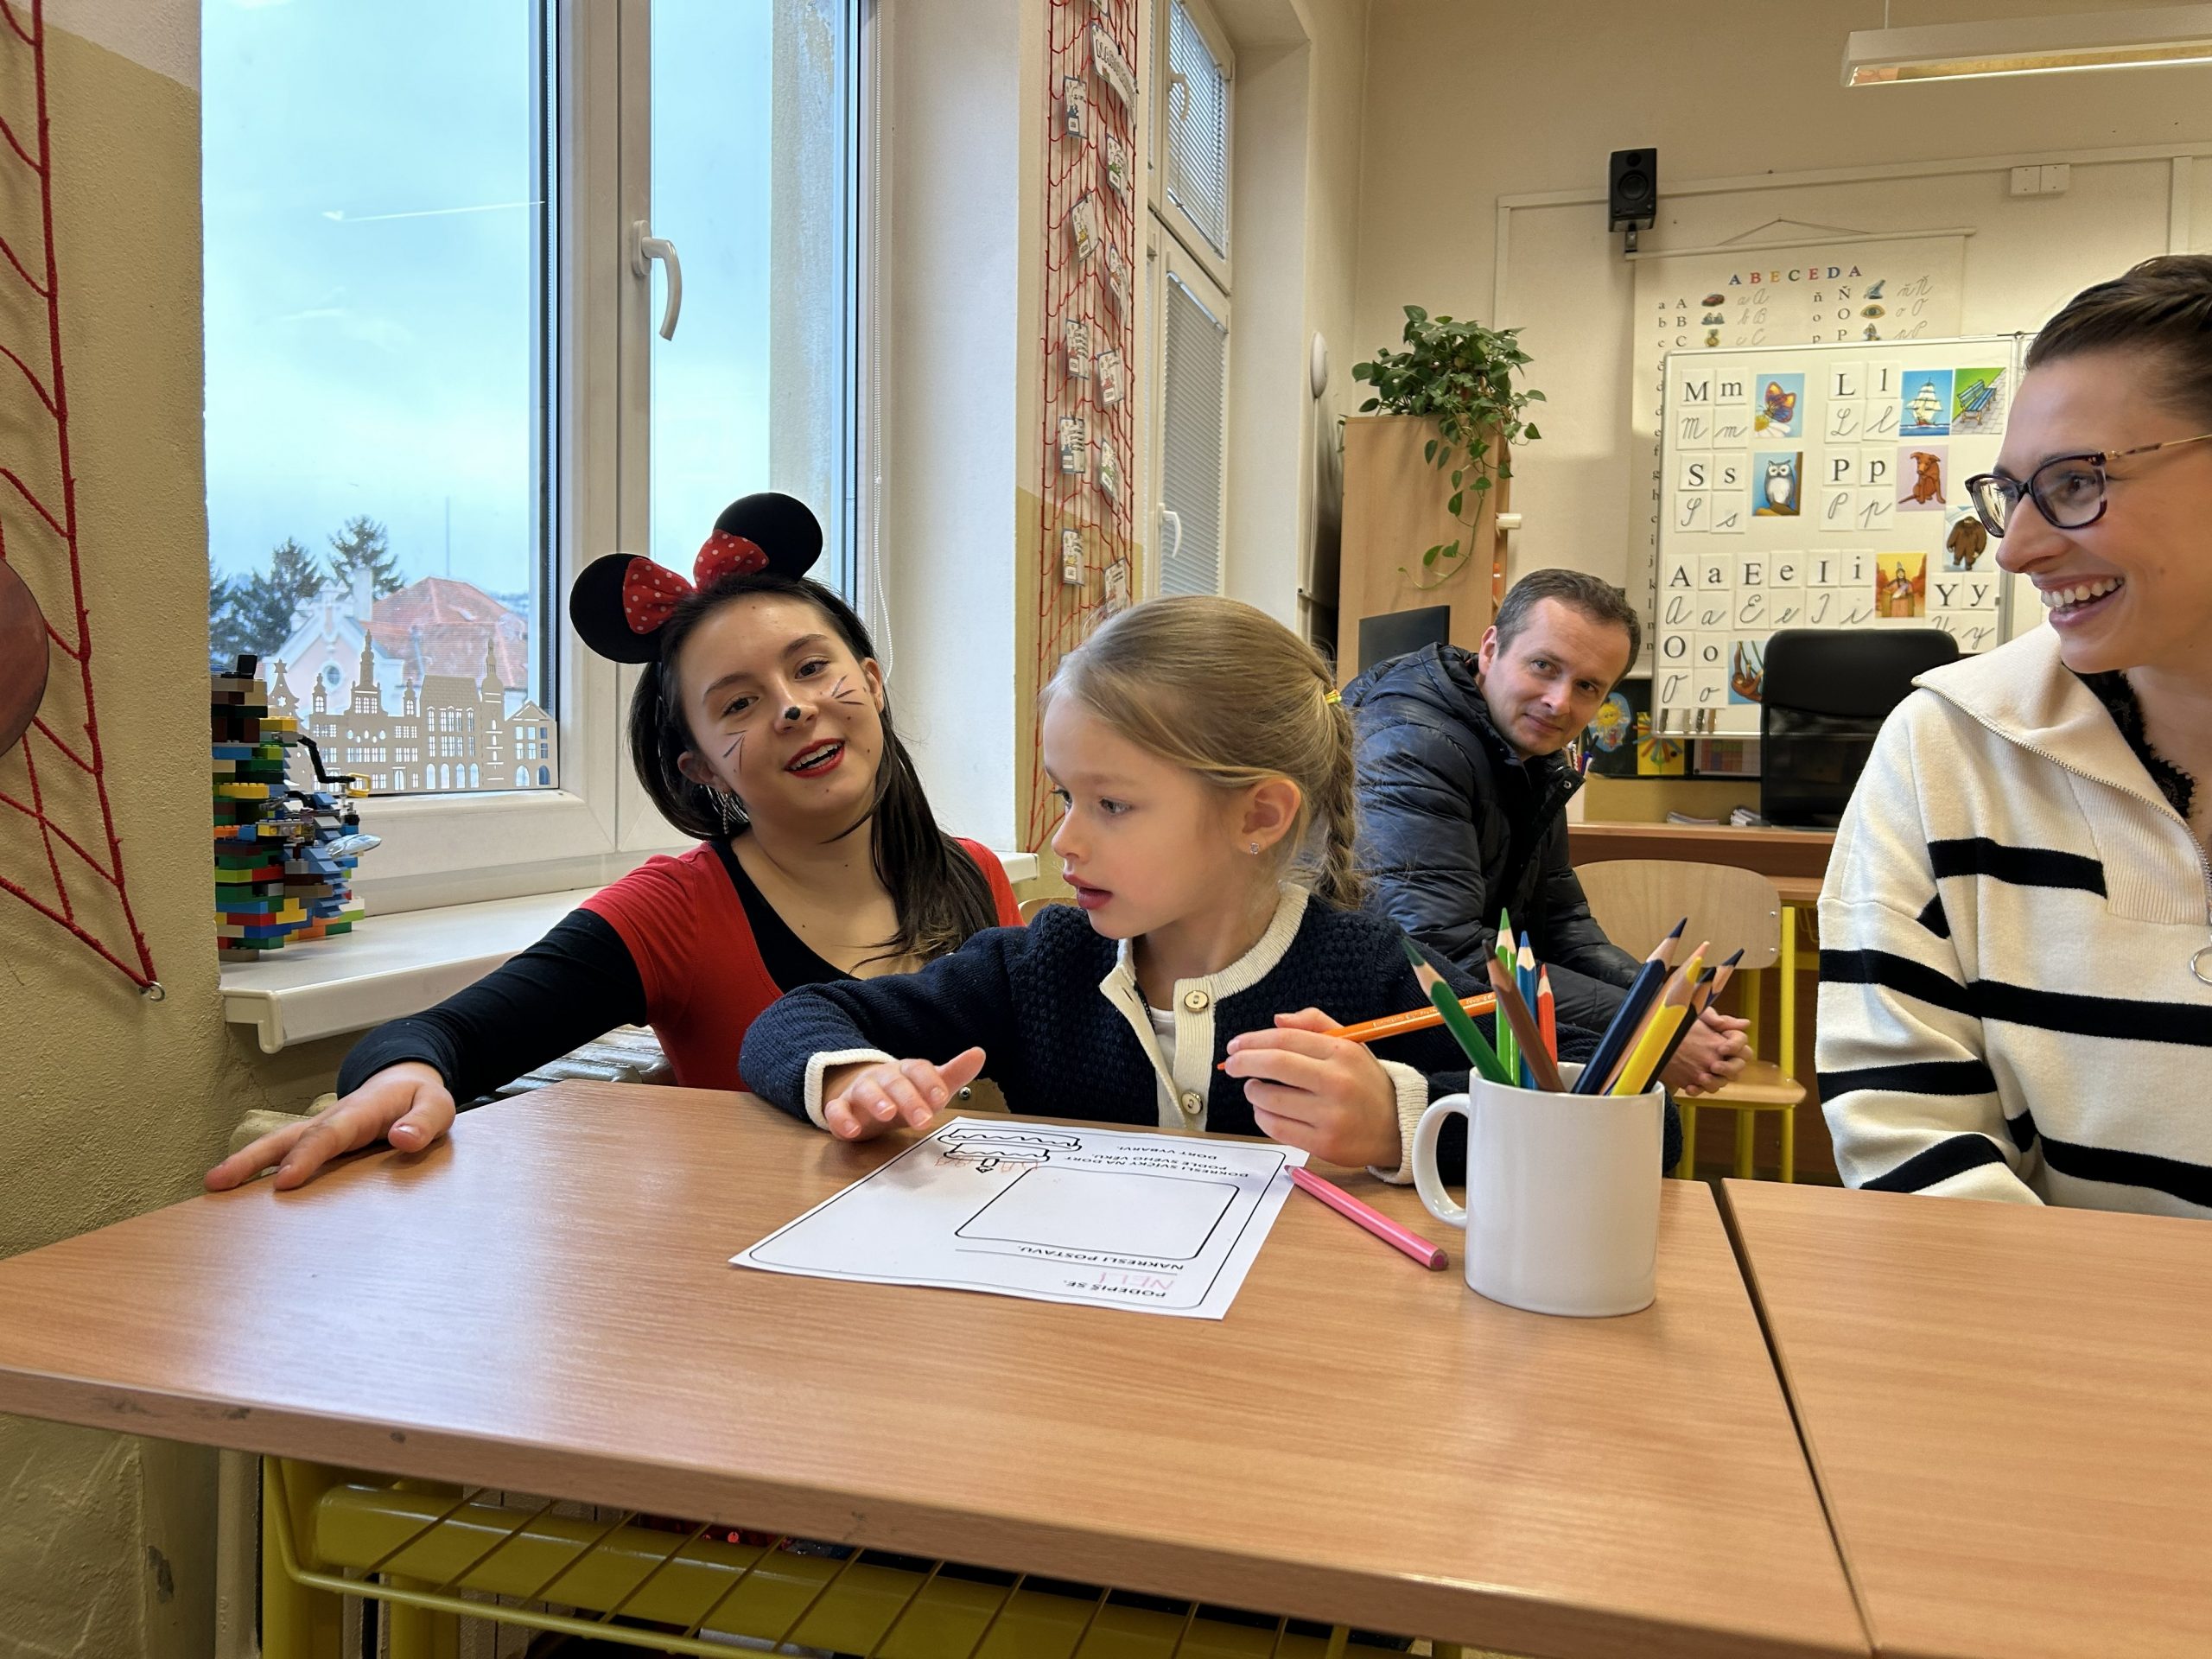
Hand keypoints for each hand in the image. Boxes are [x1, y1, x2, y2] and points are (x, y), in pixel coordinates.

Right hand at [204, 1062, 455, 1191]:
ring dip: (245, 1163)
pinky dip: (257, 1170)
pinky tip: (234, 1193)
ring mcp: (319, 1131)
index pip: (330, 1134)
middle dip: (254, 1159)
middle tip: (219, 1181)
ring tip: (212, 1185)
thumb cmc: (418, 1099)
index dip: (307, 1155)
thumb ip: (424, 1122)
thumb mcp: (438, 1106)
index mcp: (360, 1112)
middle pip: (288, 1138)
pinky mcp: (314, 1143)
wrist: (404, 1082)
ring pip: (278, 1144)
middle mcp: (331, 1120)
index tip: (286, 1180)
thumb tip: (403, 1138)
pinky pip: (284, 1154)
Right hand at [820, 1047, 985, 1140]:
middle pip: (895, 1082)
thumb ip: (953, 1074)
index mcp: (906, 1071)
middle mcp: (883, 1077)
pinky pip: (836, 1110)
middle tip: (924, 1119)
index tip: (942, 1099)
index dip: (930, 1083)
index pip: (918, 1069)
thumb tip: (980, 1053)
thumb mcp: (929, 1088)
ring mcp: (859, 1091)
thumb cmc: (904, 1095)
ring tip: (887, 1113)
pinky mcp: (841, 1108)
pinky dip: (841, 1119)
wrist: (863, 1098)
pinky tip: (852, 1131)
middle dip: (910, 1099)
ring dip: (876, 1101)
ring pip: (865, 1090)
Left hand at [1223, 1009, 1400, 1168]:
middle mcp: (1337, 1082)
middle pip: (1274, 1064)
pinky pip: (1277, 1128)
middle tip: (1231, 1064)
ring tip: (1255, 1088)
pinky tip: (1265, 1110)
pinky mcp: (1324, 1144)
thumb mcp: (1351, 1045)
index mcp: (1342, 1052)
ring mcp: (1330, 1115)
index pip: (1286, 1039)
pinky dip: (1262, 1117)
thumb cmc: (1366, 1083)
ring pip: (1270, 1099)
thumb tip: (1277, 1020)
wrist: (1398, 1126)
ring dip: (1252, 1092)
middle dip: (1243, 1062)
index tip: (1235, 1045)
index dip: (1253, 1040)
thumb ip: (1315, 1024)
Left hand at [1661, 1007, 1750, 1094]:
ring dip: (1715, 1081)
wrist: (1664, 1041)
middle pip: (1738, 1066)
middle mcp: (1726, 1057)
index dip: (1735, 1046)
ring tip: (1702, 1077)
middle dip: (1729, 1068)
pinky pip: (1704, 1090)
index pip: (1742, 1043)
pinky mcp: (1702, 1081)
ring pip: (1723, 1081)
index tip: (1722, 1048)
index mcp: (1728, 1039)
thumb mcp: (1697, 1017)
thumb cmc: (1686, 1026)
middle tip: (1714, 1066)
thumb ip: (1715, 1017)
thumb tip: (1743, 1023)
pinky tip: (1690, 1087)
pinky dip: (1698, 1090)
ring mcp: (1715, 1072)